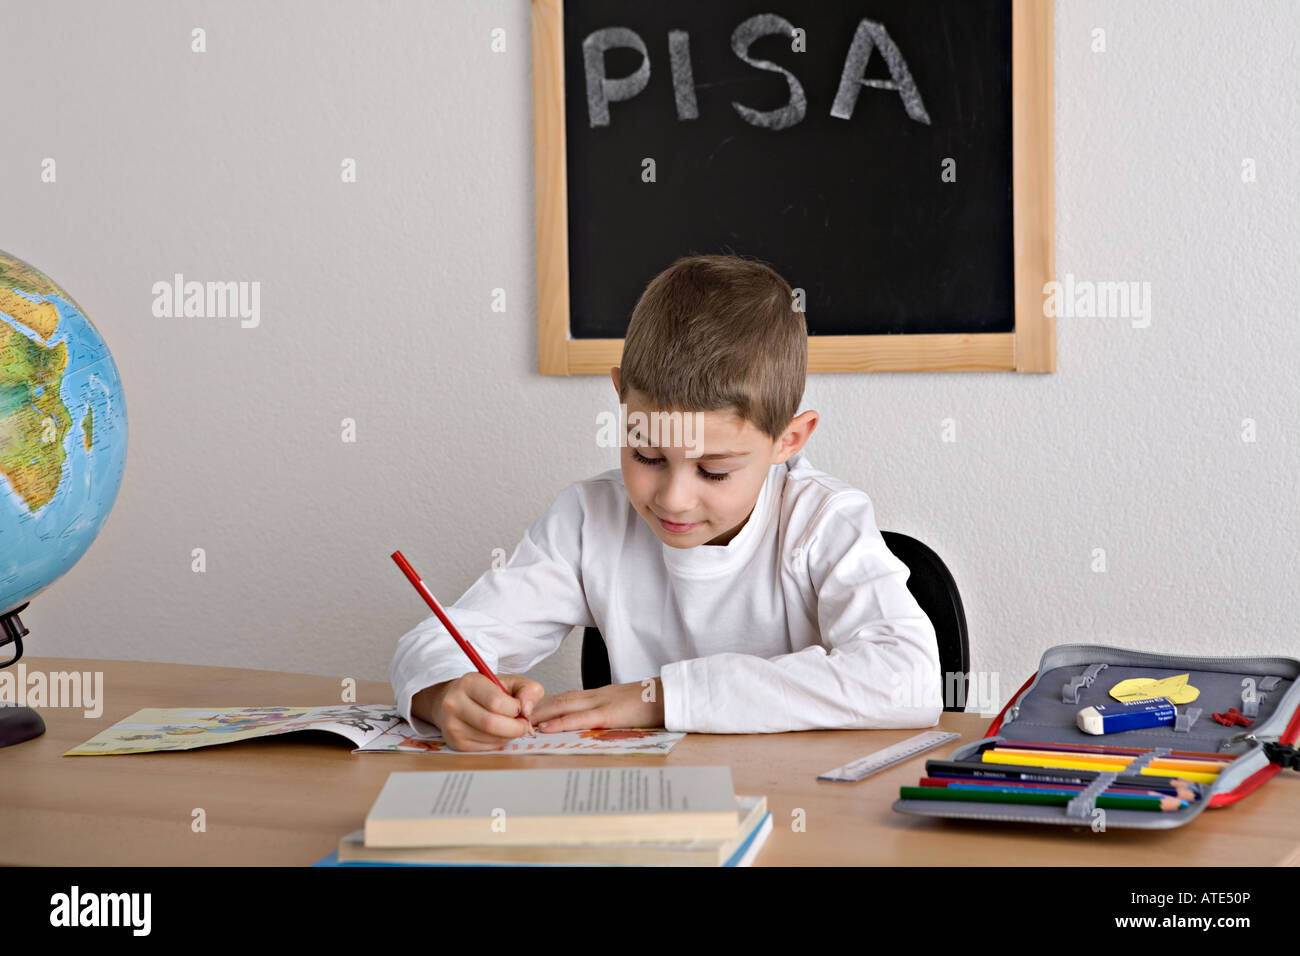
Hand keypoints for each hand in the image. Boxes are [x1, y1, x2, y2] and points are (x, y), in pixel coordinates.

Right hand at [425, 672, 544, 751]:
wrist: (456, 701)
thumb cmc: (486, 691)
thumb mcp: (510, 682)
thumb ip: (528, 690)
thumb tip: (527, 710)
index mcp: (469, 683)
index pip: (496, 701)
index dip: (515, 708)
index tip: (519, 708)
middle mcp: (454, 703)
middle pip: (492, 724)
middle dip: (515, 727)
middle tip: (523, 724)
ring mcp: (452, 725)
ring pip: (490, 739)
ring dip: (508, 736)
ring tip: (508, 726)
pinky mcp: (455, 743)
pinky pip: (486, 748)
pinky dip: (498, 743)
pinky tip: (497, 733)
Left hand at [529, 678, 664, 732]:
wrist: (671, 696)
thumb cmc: (652, 705)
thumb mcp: (625, 708)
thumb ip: (608, 714)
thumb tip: (595, 726)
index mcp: (599, 695)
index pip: (566, 697)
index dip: (545, 704)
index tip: (528, 712)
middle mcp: (596, 695)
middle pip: (558, 699)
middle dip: (535, 708)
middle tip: (514, 717)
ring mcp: (601, 703)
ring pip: (563, 705)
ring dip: (540, 715)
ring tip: (521, 723)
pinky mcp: (609, 714)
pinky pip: (579, 718)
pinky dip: (559, 723)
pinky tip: (545, 728)